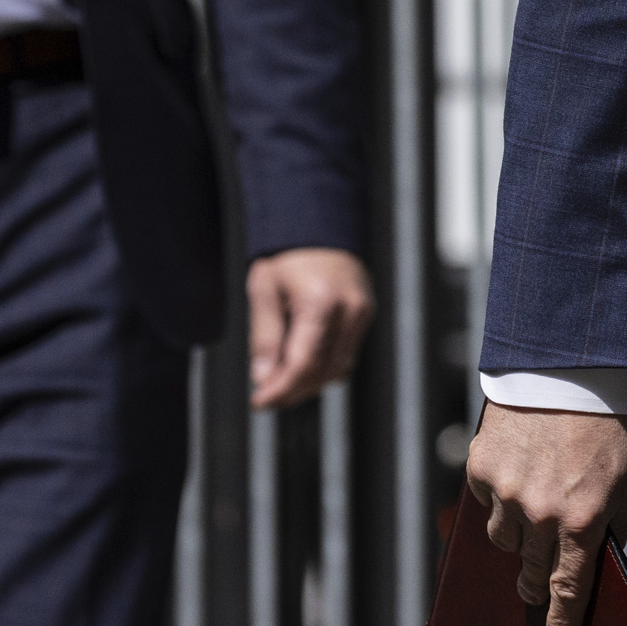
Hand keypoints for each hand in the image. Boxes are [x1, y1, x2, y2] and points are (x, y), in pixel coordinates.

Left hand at [246, 248, 374, 407]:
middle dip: (293, 391)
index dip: (280, 389)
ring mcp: (361, 313)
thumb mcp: (264, 290)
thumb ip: (265, 336)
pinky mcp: (365, 314)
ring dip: (309, 383)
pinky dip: (325, 367)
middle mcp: (348, 310)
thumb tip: (265, 376)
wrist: (318, 224)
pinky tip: (303, 365)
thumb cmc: (289, 253)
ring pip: (338, 369)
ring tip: (282, 381)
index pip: (302, 364)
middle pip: (322, 372)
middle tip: (267, 395)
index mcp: (319, 301)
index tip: (261, 401)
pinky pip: (347, 355)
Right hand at [462, 404, 626, 625]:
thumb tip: (599, 564)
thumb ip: (614, 525)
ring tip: (534, 512)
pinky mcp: (481, 468)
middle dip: (535, 583)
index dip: (562, 621)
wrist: (573, 364)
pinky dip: (500, 498)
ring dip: (518, 537)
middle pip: (530, 573)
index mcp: (583, 521)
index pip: (567, 591)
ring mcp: (505, 492)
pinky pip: (486, 503)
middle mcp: (540, 514)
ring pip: (503, 541)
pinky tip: (519, 474)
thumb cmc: (613, 423)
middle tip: (536, 586)